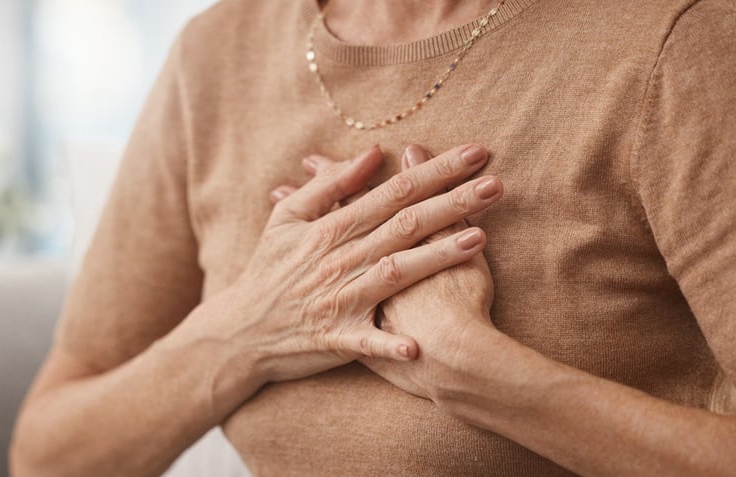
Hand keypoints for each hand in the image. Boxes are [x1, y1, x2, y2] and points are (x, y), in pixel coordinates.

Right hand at [223, 143, 497, 384]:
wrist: (239, 329)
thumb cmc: (268, 270)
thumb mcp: (287, 217)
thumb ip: (328, 184)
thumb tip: (372, 152)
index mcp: (331, 227)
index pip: (394, 191)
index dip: (436, 171)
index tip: (475, 154)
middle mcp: (340, 259)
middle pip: (405, 224)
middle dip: (453, 202)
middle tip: (496, 184)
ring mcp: (340, 298)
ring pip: (396, 272)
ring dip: (437, 257)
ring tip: (479, 238)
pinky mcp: (337, 337)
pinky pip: (367, 340)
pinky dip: (389, 343)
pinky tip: (417, 345)